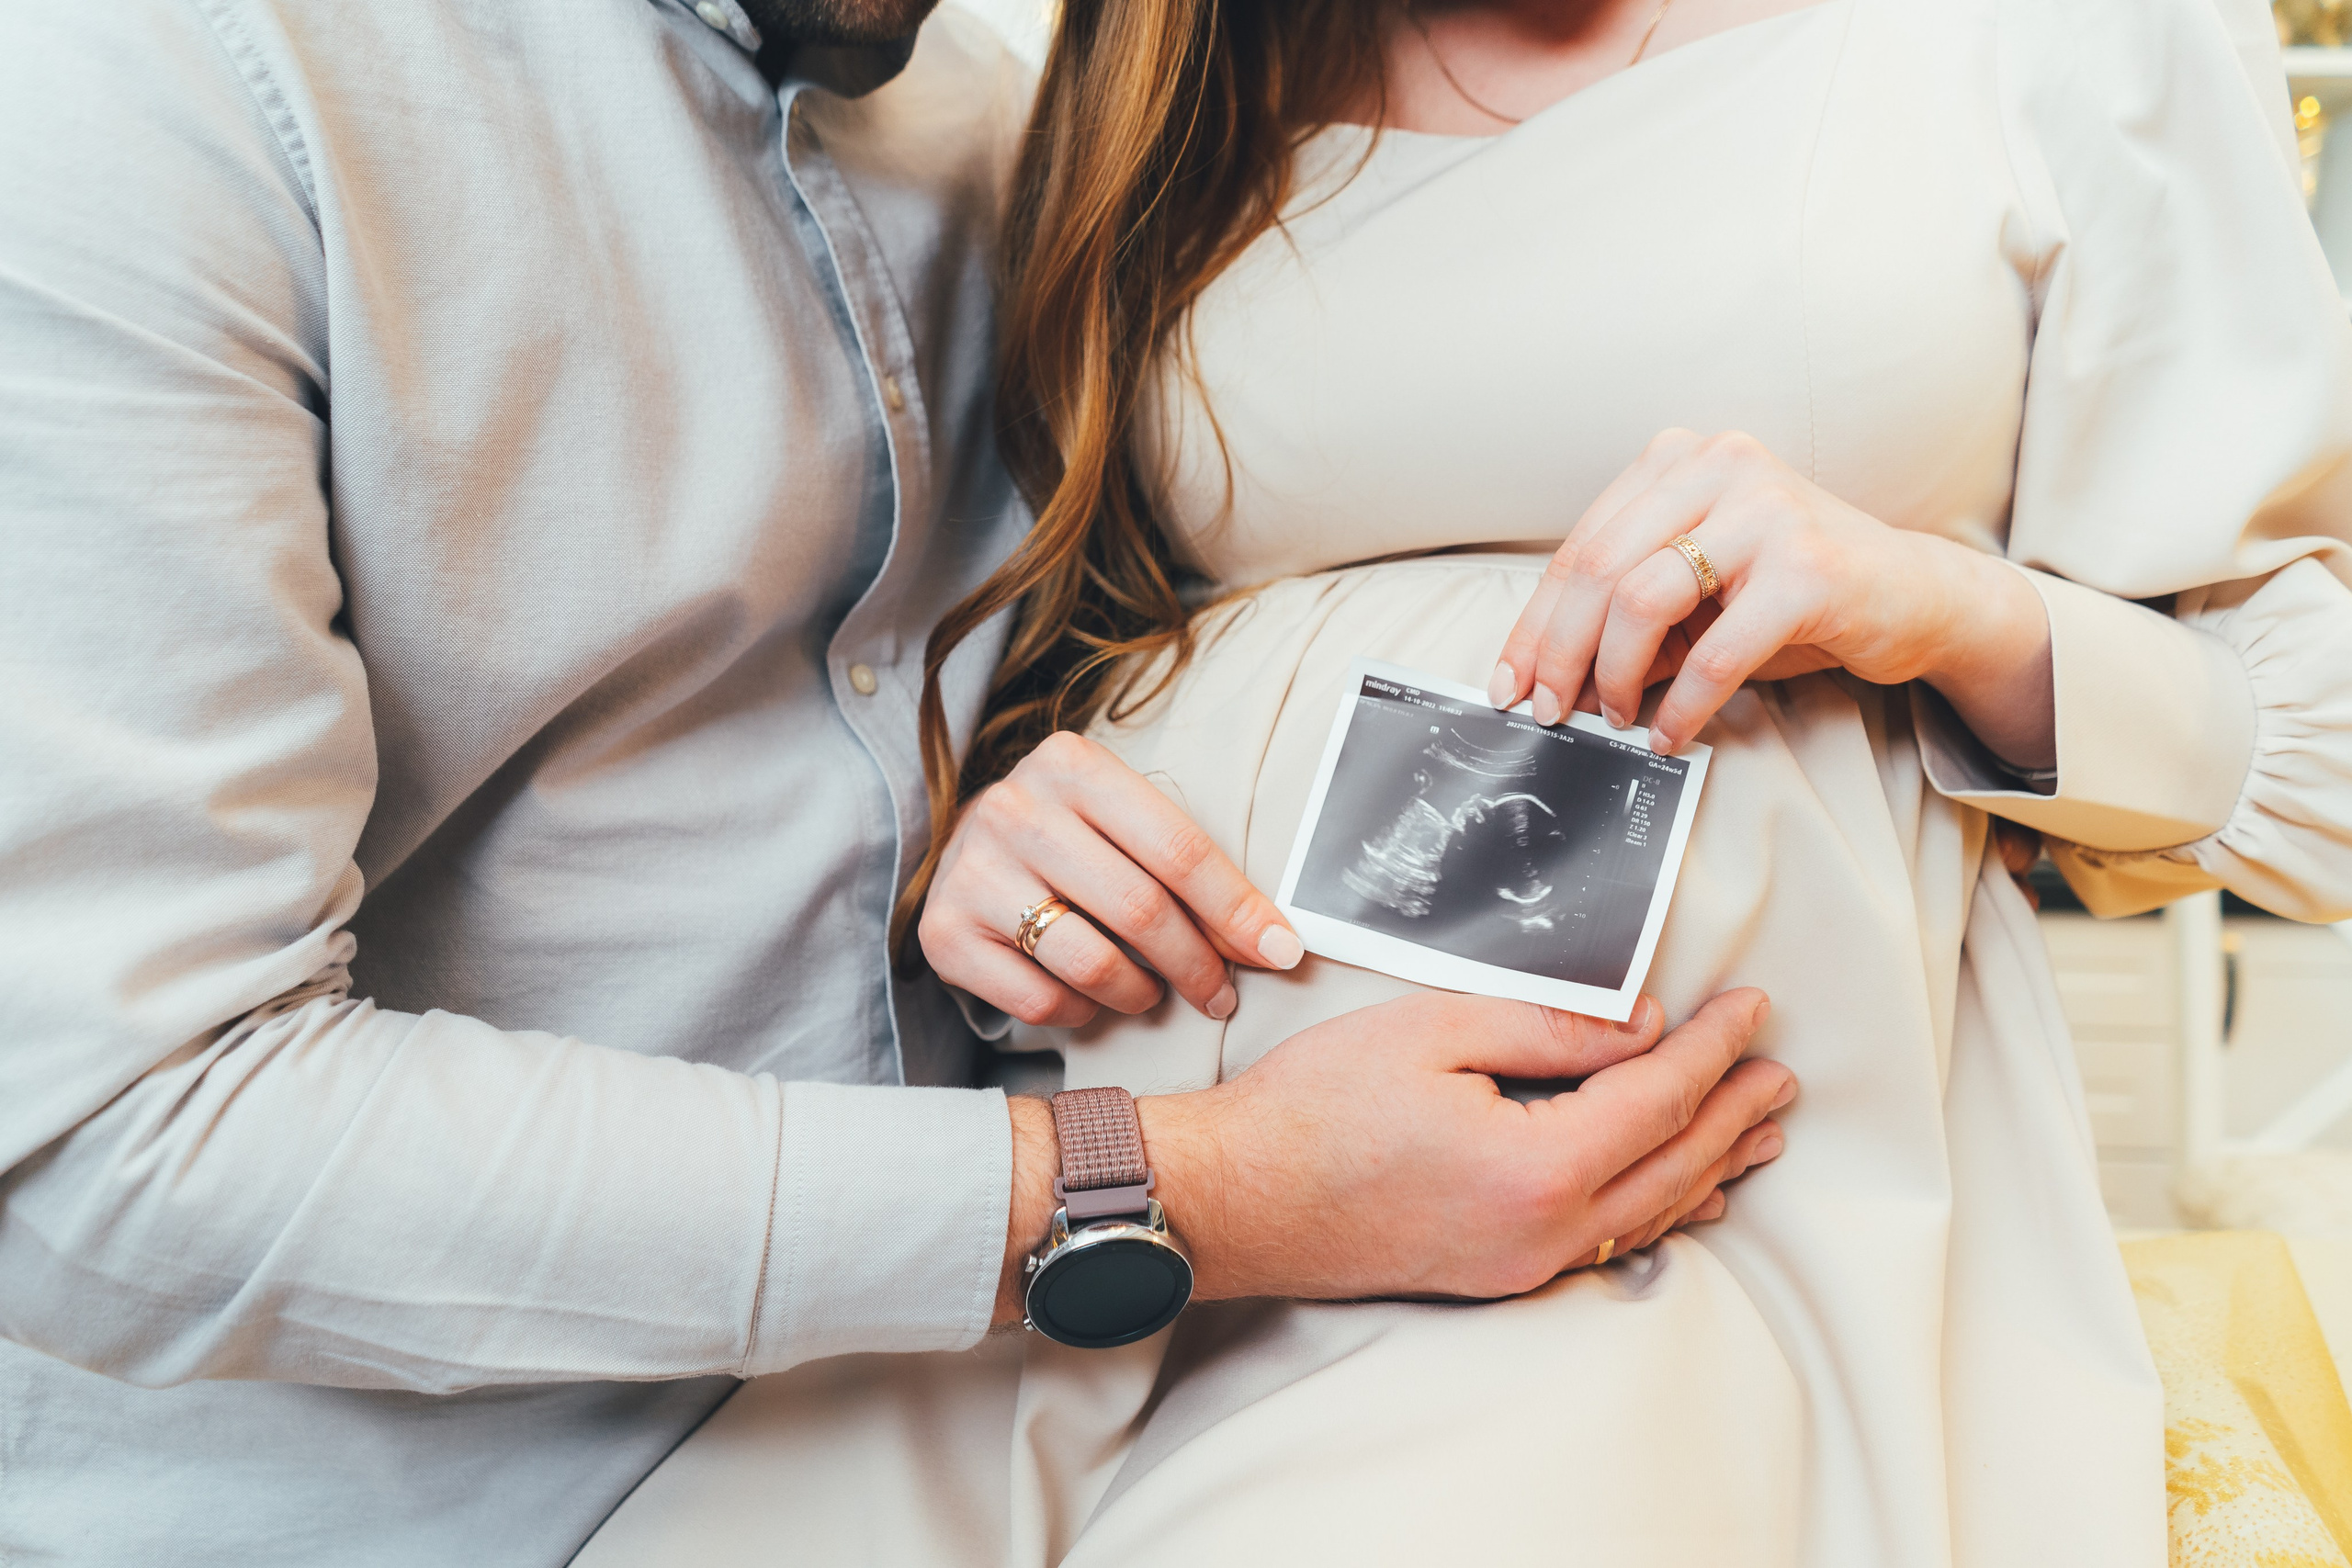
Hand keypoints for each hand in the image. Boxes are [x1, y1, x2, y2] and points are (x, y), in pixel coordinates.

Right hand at [922, 731, 1302, 1028]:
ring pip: (1090, 962)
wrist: (968, 848)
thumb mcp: (1122, 816)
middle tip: (1220, 994)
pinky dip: (1079, 1012)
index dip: (1238, 910)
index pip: (1179, 849)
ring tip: (1152, 995)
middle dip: (1197, 964)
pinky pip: (1038, 1000)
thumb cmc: (1072, 837)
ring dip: (1139, 995)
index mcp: (1072, 764)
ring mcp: (973, 871)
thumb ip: (1185, 862)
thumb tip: (1273, 939)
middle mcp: (1016, 809)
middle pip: (1139, 909)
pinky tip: (1088, 999)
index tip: (1281, 952)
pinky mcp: (944, 933)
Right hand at [1002, 989, 1788, 1311]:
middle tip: (1780, 1070)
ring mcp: (1522, 1263)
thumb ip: (1551, 1026)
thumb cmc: (1313, 1109)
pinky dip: (1661, 1207)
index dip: (1713, 1046)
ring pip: (1651, 1212)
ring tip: (1759, 1131)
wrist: (1233, 1198)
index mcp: (1538, 1166)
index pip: (1659, 1096)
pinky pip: (1609, 1240)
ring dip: (1713, 1164)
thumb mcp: (1433, 1030)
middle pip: (1674, 1164)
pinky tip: (1679, 1195)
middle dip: (1734, 1110)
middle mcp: (1545, 1231)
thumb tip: (1642, 1024)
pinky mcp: (1496, 1273)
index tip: (1750, 1006)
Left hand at [1490, 430, 2053, 765]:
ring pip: (1641, 600)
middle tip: (1548, 712)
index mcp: (1680, 459)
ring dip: (1614, 676)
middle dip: (1560, 654)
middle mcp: (1720, 465)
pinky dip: (1682, 705)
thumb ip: (1628, 621)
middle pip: (1598, 569)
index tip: (1509, 682)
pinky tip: (1668, 734)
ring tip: (1615, 719)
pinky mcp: (1808, 567)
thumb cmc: (1793, 595)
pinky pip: (1716, 651)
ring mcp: (1766, 508)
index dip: (1535, 624)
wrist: (1914, 595)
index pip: (1581, 546)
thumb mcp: (1696, 597)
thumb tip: (1552, 681)